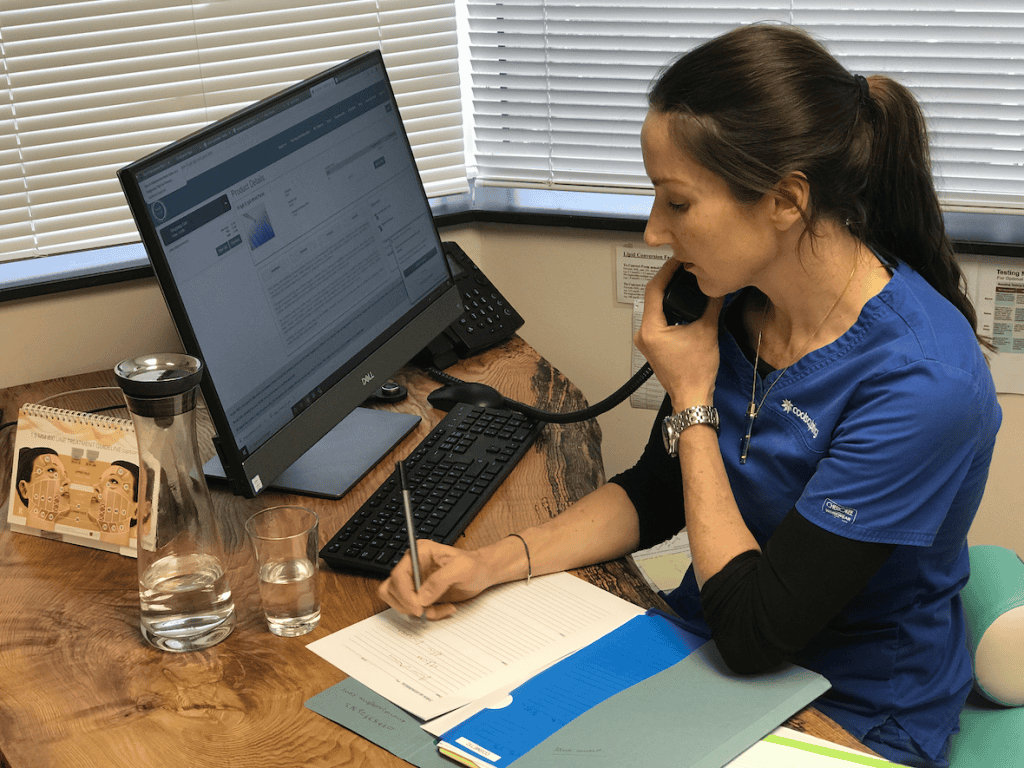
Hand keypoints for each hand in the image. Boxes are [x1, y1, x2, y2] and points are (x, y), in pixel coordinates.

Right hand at [377, 540, 494, 619]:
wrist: (482, 574)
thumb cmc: (474, 565)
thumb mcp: (462, 568)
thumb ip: (440, 580)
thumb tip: (421, 597)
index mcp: (419, 553)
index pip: (398, 574)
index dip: (404, 593)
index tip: (418, 607)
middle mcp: (413, 566)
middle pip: (392, 590)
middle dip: (409, 604)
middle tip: (427, 611)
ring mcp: (415, 581)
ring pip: (399, 602)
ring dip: (418, 612)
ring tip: (439, 609)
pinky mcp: (420, 594)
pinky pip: (412, 609)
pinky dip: (426, 614)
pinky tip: (443, 609)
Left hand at [634, 261, 723, 409]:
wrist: (693, 397)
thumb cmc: (696, 371)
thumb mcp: (707, 331)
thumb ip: (711, 304)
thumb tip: (717, 286)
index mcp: (651, 329)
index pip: (654, 289)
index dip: (666, 271)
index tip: (678, 260)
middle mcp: (643, 334)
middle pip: (653, 297)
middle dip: (668, 281)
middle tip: (683, 267)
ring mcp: (646, 341)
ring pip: (655, 309)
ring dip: (669, 295)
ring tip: (684, 281)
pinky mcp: (653, 345)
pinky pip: (658, 320)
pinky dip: (669, 309)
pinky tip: (681, 303)